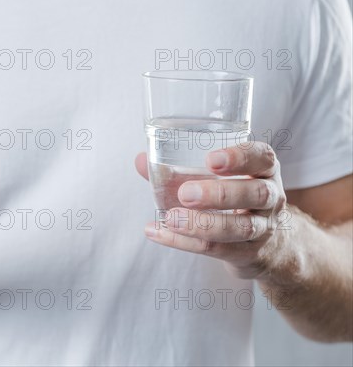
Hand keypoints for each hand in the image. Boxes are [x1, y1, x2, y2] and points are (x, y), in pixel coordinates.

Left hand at [135, 142, 287, 279]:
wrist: (270, 246)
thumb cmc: (234, 200)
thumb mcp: (217, 180)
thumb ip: (179, 169)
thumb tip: (141, 159)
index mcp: (264, 171)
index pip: (263, 158)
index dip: (240, 157)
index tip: (211, 159)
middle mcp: (270, 198)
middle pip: (255, 194)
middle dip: (219, 193)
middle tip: (186, 193)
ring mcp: (263, 229)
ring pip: (240, 227)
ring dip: (203, 224)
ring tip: (170, 218)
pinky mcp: (247, 254)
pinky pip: (216, 250)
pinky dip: (183, 242)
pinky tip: (157, 232)